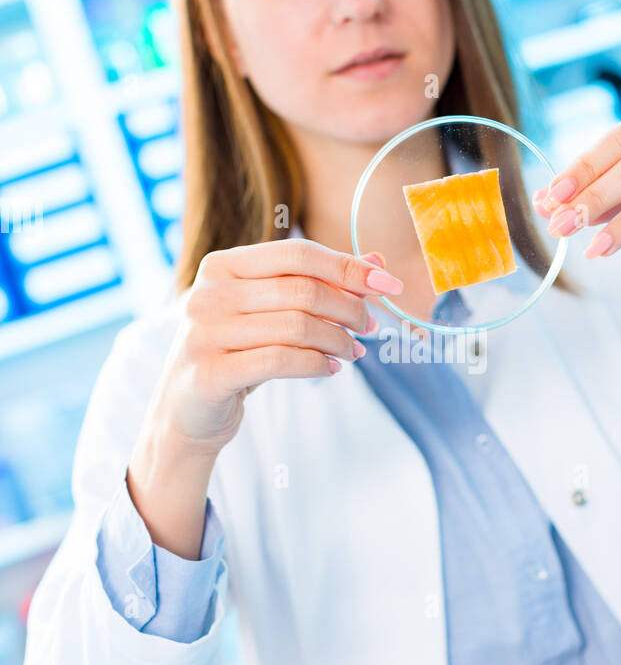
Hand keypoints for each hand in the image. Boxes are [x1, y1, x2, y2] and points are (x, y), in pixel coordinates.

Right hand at [145, 238, 402, 456]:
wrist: (187, 409)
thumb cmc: (237, 351)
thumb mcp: (271, 312)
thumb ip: (318, 283)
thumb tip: (377, 265)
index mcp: (222, 266)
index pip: (297, 254)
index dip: (347, 268)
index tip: (388, 286)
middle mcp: (208, 294)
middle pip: (301, 290)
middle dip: (348, 308)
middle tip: (370, 327)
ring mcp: (204, 334)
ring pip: (296, 327)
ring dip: (337, 340)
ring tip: (353, 351)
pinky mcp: (210, 374)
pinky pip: (280, 361)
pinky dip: (316, 364)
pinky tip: (331, 369)